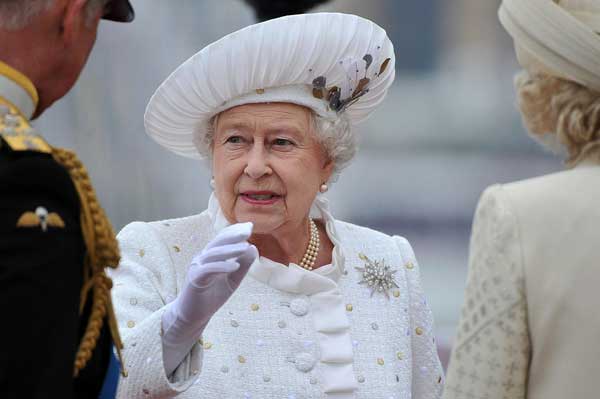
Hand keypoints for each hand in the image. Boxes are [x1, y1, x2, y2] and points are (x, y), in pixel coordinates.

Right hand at [161, 222, 257, 374]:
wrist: (194, 316)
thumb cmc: (212, 297)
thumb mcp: (233, 280)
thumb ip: (243, 266)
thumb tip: (253, 248)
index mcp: (211, 256)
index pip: (222, 239)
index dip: (235, 231)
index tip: (249, 226)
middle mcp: (202, 258)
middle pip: (218, 242)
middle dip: (233, 235)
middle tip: (248, 230)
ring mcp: (197, 268)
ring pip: (213, 254)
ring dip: (230, 250)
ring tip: (245, 246)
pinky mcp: (195, 279)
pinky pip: (209, 269)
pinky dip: (222, 266)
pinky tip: (235, 266)